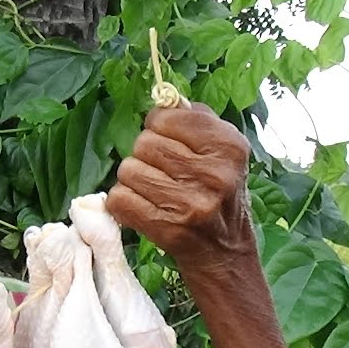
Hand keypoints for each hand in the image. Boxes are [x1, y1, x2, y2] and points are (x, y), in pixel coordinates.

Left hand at [105, 104, 255, 269]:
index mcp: (229, 146)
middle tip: (163, 173)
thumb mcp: (221, 151)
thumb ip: (195, 119)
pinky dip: (124, 203)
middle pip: (143, 143)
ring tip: (154, 192)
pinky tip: (143, 208)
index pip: (166, 117)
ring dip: (133, 180)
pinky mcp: (168, 228)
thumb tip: (164, 96)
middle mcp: (215, 174)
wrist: (224, 251)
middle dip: (145, 156)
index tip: (167, 140)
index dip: (158, 127)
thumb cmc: (216, 193)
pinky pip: (119, 199)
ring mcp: (192, 203)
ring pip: (128, 170)